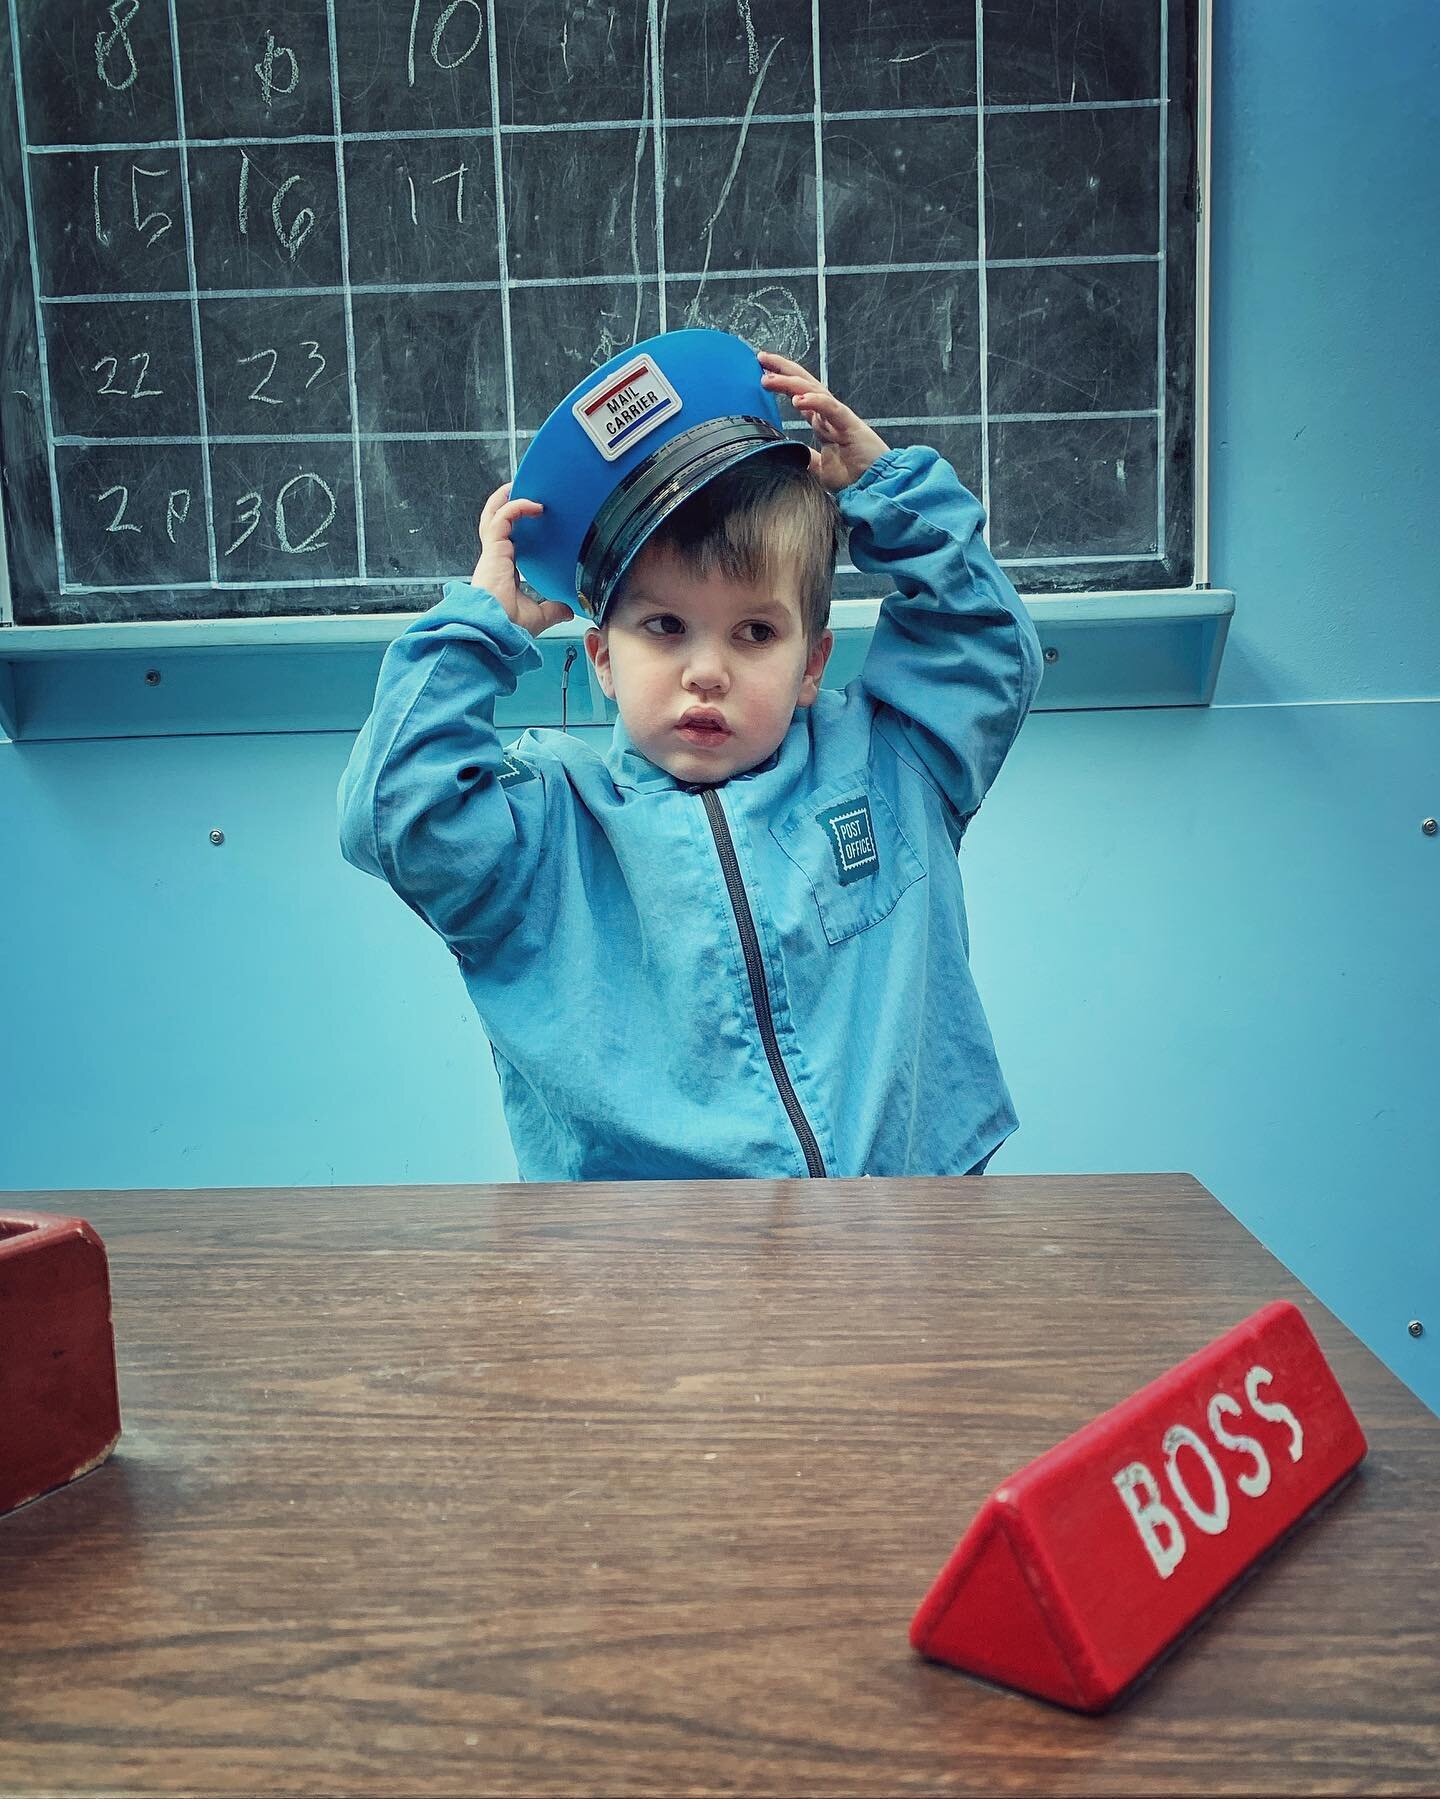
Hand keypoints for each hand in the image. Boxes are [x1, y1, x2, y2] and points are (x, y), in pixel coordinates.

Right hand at [471, 483, 571, 635]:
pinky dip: (516, 507)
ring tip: (518, 485)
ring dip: (506, 498)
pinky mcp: (494, 549)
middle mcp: (496, 560)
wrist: (496, 630)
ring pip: (494, 515)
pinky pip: (503, 518)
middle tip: (518, 491)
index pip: (507, 542)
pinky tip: (532, 504)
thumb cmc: (508, 626)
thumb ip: (553, 609)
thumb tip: (569, 610)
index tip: (531, 519)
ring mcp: (493, 553)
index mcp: (503, 572)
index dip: (515, 528)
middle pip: (495, 523)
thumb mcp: (539, 616)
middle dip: (504, 505)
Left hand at [757, 351, 888, 490]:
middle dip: (783, 369)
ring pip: (814, 391)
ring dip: (790, 382)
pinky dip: (815, 401)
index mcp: (823, 423)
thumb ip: (806, 459)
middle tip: (761, 359)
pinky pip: (831, 408)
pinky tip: (797, 399)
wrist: (876, 487)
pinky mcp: (850, 425)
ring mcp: (840, 418)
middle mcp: (830, 415)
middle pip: (805, 384)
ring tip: (769, 378)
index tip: (762, 373)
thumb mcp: (819, 469)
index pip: (800, 395)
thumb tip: (787, 456)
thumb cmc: (854, 477)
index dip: (782, 382)